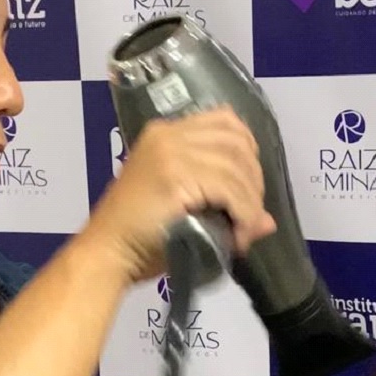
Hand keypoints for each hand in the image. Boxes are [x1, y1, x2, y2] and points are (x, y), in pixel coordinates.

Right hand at [79, 106, 275, 283]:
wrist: (106, 254)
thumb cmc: (140, 238)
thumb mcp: (186, 211)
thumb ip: (225, 206)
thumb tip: (269, 221)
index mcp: (166, 134)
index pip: (224, 120)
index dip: (249, 149)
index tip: (251, 185)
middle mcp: (168, 135)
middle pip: (235, 140)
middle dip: (254, 178)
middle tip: (251, 213)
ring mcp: (170, 153)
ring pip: (236, 165)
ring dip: (250, 200)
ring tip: (244, 229)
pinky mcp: (174, 176)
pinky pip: (228, 188)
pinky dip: (242, 213)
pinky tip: (238, 234)